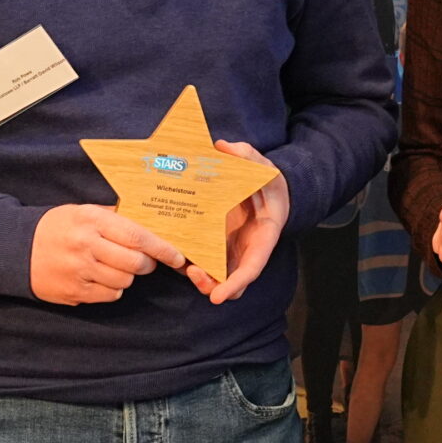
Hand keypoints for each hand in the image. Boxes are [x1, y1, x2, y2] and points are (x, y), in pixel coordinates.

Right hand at [30, 204, 182, 304]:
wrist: (15, 249)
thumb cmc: (56, 227)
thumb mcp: (83, 212)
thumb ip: (114, 218)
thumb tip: (150, 224)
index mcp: (92, 220)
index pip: (137, 236)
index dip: (162, 248)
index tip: (177, 256)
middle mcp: (86, 245)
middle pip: (135, 263)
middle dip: (146, 264)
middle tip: (143, 261)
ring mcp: (80, 271)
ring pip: (125, 281)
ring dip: (127, 276)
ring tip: (113, 266)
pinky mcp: (74, 292)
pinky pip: (110, 295)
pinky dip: (112, 288)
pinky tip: (100, 277)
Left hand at [189, 141, 287, 303]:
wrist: (264, 188)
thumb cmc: (267, 182)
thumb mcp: (264, 167)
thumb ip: (248, 156)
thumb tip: (225, 146)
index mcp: (263, 237)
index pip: (251, 268)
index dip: (235, 284)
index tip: (218, 297)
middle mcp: (245, 250)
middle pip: (230, 281)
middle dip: (212, 284)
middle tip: (193, 273)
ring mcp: (229, 250)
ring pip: (214, 275)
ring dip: (198, 278)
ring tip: (182, 266)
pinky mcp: (214, 244)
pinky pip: (202, 259)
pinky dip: (189, 261)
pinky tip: (174, 251)